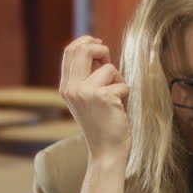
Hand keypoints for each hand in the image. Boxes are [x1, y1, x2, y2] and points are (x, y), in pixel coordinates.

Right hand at [60, 36, 131, 160]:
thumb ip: (90, 75)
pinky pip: (122, 84)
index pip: (70, 51)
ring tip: (115, 101)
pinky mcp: (103, 97)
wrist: (106, 151)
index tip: (98, 42)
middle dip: (101, 50)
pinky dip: (125, 95)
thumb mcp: (90, 96)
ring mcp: (85, 92)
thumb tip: (98, 48)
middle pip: (83, 50)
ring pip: (109, 68)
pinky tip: (119, 110)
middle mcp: (72, 88)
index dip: (86, 41)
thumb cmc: (103, 123)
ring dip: (119, 82)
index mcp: (66, 87)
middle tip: (109, 62)